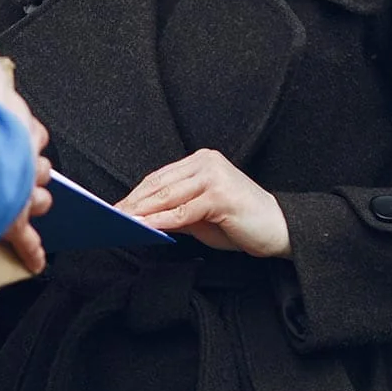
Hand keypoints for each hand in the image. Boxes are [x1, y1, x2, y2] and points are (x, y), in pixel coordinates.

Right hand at [0, 35, 52, 272]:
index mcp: (19, 126)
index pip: (28, 126)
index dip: (19, 127)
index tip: (9, 127)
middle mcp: (26, 159)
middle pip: (38, 163)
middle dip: (30, 165)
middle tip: (16, 166)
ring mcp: (20, 192)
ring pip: (37, 198)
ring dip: (31, 200)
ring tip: (24, 204)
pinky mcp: (12, 221)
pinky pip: (26, 241)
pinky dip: (31, 253)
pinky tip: (35, 264)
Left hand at [118, 149, 291, 257]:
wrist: (281, 229)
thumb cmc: (241, 223)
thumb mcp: (202, 216)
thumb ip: (175, 212)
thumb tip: (142, 218)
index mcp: (202, 161)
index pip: (160, 177)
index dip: (136, 193)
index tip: (115, 207)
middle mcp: (207, 162)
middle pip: (160, 184)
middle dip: (134, 203)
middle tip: (111, 216)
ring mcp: (214, 177)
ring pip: (168, 196)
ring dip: (142, 212)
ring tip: (122, 223)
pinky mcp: (220, 195)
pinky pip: (183, 211)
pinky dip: (160, 221)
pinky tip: (145, 227)